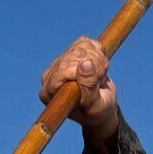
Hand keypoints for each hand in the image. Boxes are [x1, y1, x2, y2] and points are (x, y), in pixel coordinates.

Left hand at [41, 35, 118, 153]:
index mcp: (49, 93)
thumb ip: (88, 86)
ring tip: (100, 76)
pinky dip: (98, 51)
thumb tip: (86, 62)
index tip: (96, 82)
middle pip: (73, 55)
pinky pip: (86, 42)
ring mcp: (60, 63)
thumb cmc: (97, 112)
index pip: (63, 69)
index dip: (82, 71)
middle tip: (100, 80)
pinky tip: (98, 66)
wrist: (103, 106)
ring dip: (98, 59)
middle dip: (94, 64)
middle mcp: (50, 76)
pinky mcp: (70, 52)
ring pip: (80, 47)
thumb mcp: (95, 105)